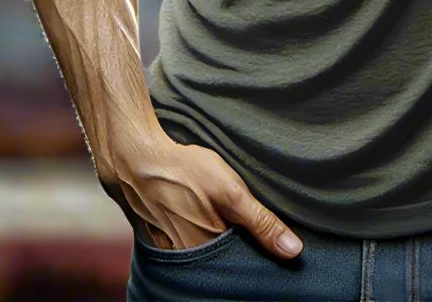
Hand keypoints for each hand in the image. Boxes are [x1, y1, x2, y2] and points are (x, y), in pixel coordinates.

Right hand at [98, 126, 303, 258]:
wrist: (136, 161)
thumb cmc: (185, 172)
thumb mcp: (231, 192)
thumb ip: (262, 223)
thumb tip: (295, 252)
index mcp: (211, 251)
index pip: (244, 269)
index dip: (260, 261)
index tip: (276, 256)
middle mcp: (191, 261)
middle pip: (225, 267)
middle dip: (240, 257)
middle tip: (249, 237)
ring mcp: (174, 254)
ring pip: (207, 261)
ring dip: (220, 251)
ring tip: (227, 229)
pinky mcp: (163, 244)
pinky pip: (189, 253)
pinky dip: (201, 245)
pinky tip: (205, 226)